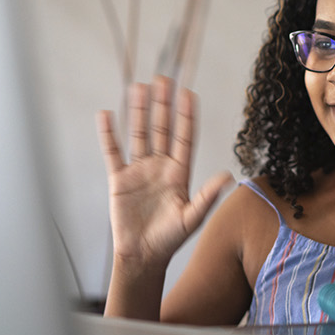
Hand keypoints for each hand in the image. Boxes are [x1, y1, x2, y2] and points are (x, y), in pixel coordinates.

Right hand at [96, 76, 233, 272]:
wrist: (142, 255)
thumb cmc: (169, 239)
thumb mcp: (192, 218)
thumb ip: (207, 196)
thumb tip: (228, 175)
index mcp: (179, 173)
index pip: (184, 137)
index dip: (186, 116)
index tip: (188, 93)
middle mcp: (160, 166)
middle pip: (162, 129)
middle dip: (163, 104)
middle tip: (164, 79)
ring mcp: (139, 170)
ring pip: (139, 134)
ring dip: (139, 111)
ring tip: (139, 87)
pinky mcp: (119, 179)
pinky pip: (113, 151)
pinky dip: (108, 134)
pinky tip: (107, 115)